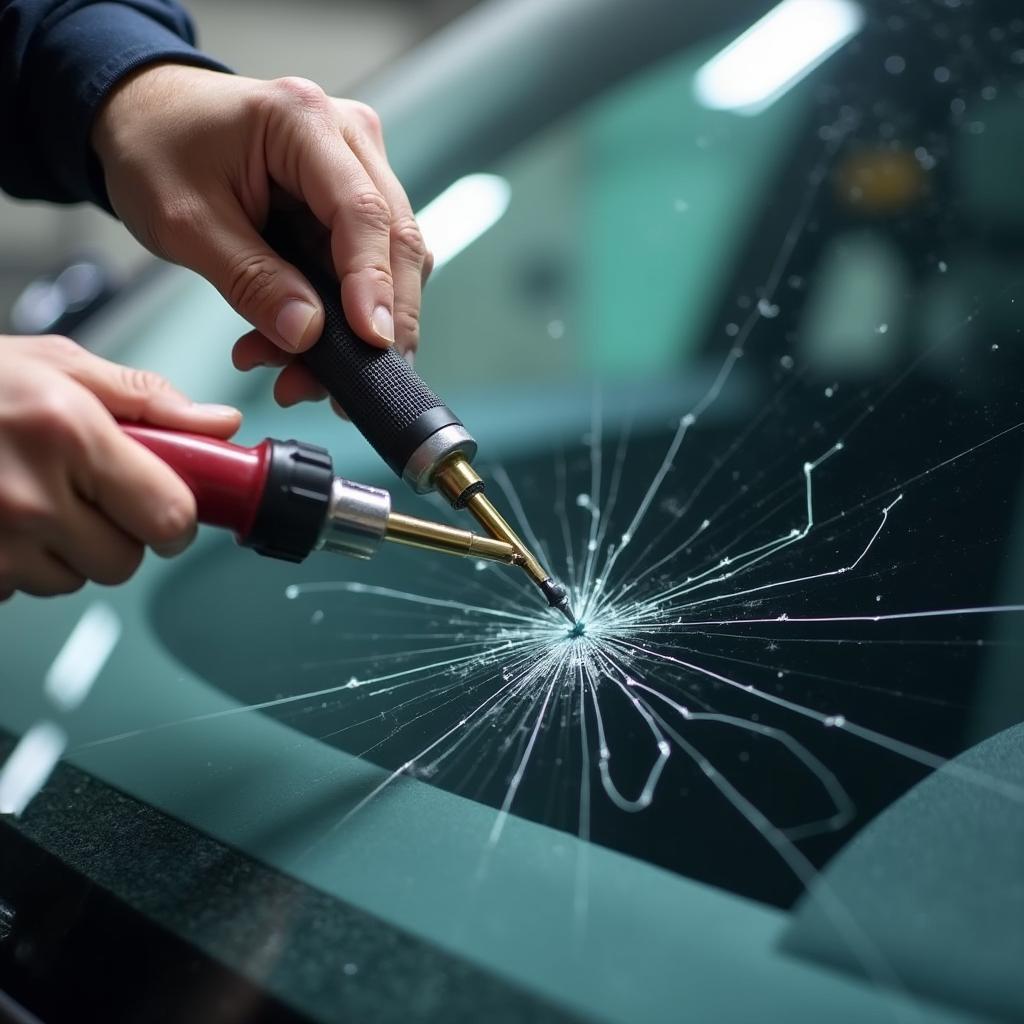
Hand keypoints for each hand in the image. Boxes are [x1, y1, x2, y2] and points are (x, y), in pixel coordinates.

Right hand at [0, 334, 240, 599]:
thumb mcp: (60, 366)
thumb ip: (148, 400)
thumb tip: (220, 427)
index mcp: (68, 433)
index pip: (168, 516)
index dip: (176, 517)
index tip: (167, 507)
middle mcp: (29, 495)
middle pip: (125, 560)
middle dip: (119, 533)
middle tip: (88, 495)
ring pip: (73, 580)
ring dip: (66, 551)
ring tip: (30, 499)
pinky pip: (21, 589)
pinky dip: (19, 563)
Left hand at [91, 64, 431, 408]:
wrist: (147, 118)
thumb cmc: (155, 150)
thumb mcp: (184, 222)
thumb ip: (250, 279)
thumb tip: (308, 335)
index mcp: (304, 121)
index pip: (363, 212)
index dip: (374, 284)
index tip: (372, 342)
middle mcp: (349, 138)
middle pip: (395, 241)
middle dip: (377, 322)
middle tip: (342, 388)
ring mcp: (358, 169)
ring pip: (389, 264)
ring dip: (353, 330)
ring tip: (295, 377)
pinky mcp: (353, 202)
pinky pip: (365, 269)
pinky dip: (338, 318)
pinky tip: (294, 348)